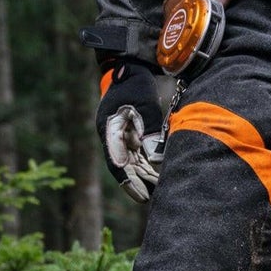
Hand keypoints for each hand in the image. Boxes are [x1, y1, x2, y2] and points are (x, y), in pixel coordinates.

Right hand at [96, 58, 165, 203]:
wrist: (131, 70)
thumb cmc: (135, 85)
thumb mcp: (142, 105)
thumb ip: (148, 130)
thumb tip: (153, 156)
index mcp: (109, 130)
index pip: (116, 162)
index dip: (128, 181)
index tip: (140, 195)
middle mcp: (113, 137)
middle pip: (125, 167)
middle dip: (137, 185)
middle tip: (151, 201)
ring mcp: (122, 136)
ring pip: (133, 163)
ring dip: (145, 178)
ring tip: (159, 194)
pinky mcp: (132, 134)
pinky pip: (139, 155)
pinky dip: (149, 167)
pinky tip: (160, 178)